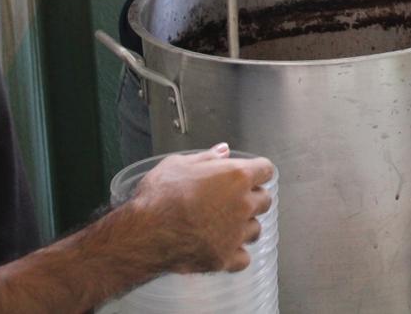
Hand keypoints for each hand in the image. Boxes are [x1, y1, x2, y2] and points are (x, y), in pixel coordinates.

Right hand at [130, 144, 274, 273]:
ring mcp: (236, 233)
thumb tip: (223, 150)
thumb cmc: (159, 196)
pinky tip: (221, 248)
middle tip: (232, 201)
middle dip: (252, 199)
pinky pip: (243, 258)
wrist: (144, 234)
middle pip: (265, 200)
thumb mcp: (178, 164)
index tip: (250, 176)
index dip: (257, 172)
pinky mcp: (226, 258)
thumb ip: (206, 157)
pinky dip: (235, 254)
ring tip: (223, 226)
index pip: (266, 170)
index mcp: (236, 177)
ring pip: (255, 229)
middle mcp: (243, 204)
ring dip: (244, 227)